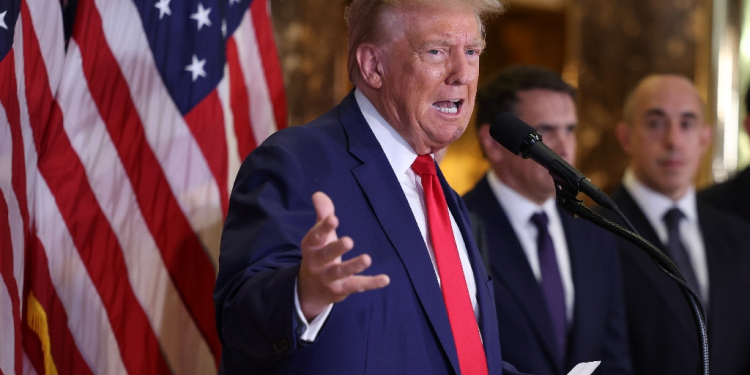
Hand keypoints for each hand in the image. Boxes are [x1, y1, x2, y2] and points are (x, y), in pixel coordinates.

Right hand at [297, 192, 389, 320]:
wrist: (310, 289)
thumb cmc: (319, 254)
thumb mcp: (318, 235)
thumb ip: (322, 214)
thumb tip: (318, 194)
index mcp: (311, 246)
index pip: (316, 236)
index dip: (324, 227)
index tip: (334, 218)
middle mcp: (317, 263)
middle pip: (326, 255)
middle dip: (336, 248)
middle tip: (349, 241)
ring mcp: (328, 278)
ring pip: (341, 272)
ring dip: (354, 266)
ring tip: (367, 259)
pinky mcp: (341, 290)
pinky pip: (356, 286)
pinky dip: (371, 283)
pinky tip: (385, 279)